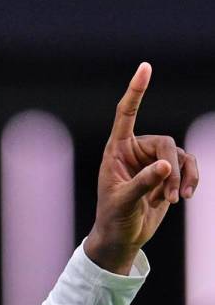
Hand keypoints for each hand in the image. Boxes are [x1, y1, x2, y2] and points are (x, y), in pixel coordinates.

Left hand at [85, 62, 199, 273]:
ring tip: (176, 200)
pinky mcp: (167, 173)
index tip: (145, 67)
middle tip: (171, 194)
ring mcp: (153, 161)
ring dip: (183, 178)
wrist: (122, 237)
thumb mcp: (123, 202)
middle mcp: (135, 151)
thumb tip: (166, 166)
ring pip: (181, 156)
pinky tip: (184, 198)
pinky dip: (189, 180)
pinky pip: (188, 167)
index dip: (136, 91)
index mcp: (116, 151)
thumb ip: (143, 183)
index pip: (126, 115)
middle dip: (172, 169)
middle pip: (166, 144)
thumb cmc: (114, 219)